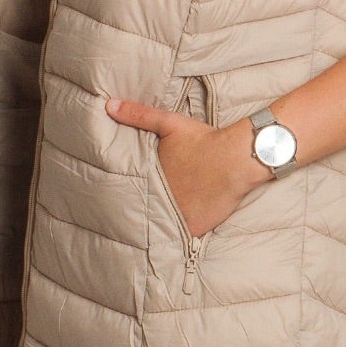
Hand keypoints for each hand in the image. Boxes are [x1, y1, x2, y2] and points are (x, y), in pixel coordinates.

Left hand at [105, 96, 267, 238]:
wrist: (236, 159)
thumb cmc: (203, 140)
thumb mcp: (168, 122)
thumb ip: (137, 115)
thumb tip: (108, 106)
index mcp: (150, 176)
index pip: (132, 188)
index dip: (128, 192)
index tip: (120, 197)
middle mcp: (160, 199)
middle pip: (144, 209)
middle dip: (139, 211)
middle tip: (130, 216)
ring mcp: (176, 215)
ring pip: (160, 225)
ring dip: (156, 226)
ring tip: (148, 231)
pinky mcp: (193, 227)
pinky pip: (179, 237)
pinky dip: (174, 239)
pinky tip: (168, 240)